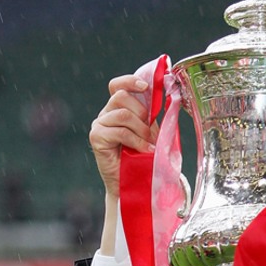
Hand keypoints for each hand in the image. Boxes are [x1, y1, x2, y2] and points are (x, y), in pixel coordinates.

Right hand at [89, 75, 159, 197]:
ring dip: (141, 130)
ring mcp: (99, 125)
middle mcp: (106, 114)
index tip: (146, 86)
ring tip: (148, 145)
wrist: (133, 184)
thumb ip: (152, 117)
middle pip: (121, 96)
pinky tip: (144, 151)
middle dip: (142, 113)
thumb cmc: (143, 159)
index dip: (130, 81)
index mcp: (117, 109)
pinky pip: (120, 131)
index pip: (117, 86)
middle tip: (150, 132)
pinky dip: (136, 141)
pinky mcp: (96, 138)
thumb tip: (168, 98)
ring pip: (123, 114)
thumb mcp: (151, 134)